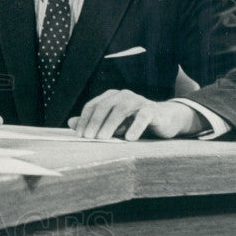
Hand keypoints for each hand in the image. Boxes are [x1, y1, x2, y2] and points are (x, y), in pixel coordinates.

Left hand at [67, 89, 204, 139]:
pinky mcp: (152, 110)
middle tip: (88, 138)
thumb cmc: (135, 122)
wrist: (165, 119)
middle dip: (94, 122)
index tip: (79, 135)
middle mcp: (123, 95)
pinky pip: (142, 116)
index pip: (93, 105)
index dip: (85, 119)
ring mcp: (138, 101)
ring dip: (110, 125)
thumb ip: (93, 122)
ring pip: (121, 109)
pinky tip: (129, 139)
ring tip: (103, 139)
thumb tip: (70, 122)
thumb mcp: (113, 124)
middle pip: (104, 106)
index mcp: (111, 96)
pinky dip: (135, 127)